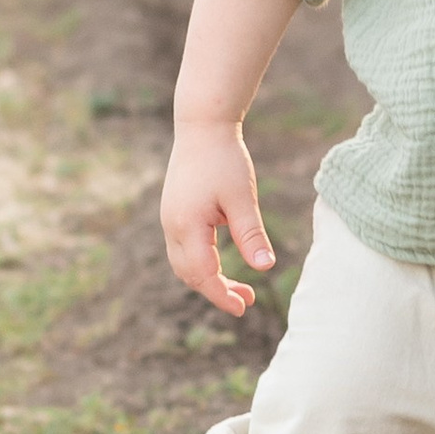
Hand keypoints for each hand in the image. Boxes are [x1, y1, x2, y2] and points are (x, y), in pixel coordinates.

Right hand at [162, 119, 275, 315]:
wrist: (202, 125)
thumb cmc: (224, 158)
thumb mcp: (242, 198)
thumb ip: (251, 234)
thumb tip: (265, 268)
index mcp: (187, 225)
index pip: (203, 275)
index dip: (222, 295)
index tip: (245, 307)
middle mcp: (172, 226)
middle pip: (189, 275)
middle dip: (216, 291)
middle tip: (248, 300)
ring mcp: (169, 219)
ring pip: (184, 264)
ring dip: (209, 279)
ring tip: (241, 287)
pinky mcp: (174, 212)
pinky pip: (183, 250)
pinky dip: (202, 264)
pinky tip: (222, 262)